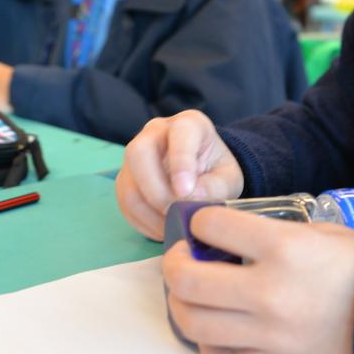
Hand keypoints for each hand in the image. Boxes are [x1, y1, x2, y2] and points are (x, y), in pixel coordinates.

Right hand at [116, 110, 244, 240]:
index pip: (179, 133)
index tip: (186, 192)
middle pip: (139, 153)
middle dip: (157, 190)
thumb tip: (192, 198)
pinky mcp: (126, 178)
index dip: (181, 162)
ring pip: (128, 183)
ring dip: (149, 212)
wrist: (205, 173)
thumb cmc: (218, 171)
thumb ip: (216, 186)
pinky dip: (142, 221)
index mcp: (189, 124)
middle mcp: (156, 132)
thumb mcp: (229, 178)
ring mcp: (136, 155)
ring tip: (172, 228)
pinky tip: (161, 229)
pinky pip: (124, 202)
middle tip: (175, 213)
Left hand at [164, 205, 353, 353]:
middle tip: (183, 257)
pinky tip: (215, 331)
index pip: (214, 227)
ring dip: (181, 304)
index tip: (203, 225)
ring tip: (190, 293)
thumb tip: (231, 237)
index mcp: (285, 248)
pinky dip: (208, 347)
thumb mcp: (323, 231)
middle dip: (175, 263)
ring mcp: (269, 333)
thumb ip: (274, 232)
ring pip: (193, 324)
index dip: (201, 221)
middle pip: (188, 279)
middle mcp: (269, 291)